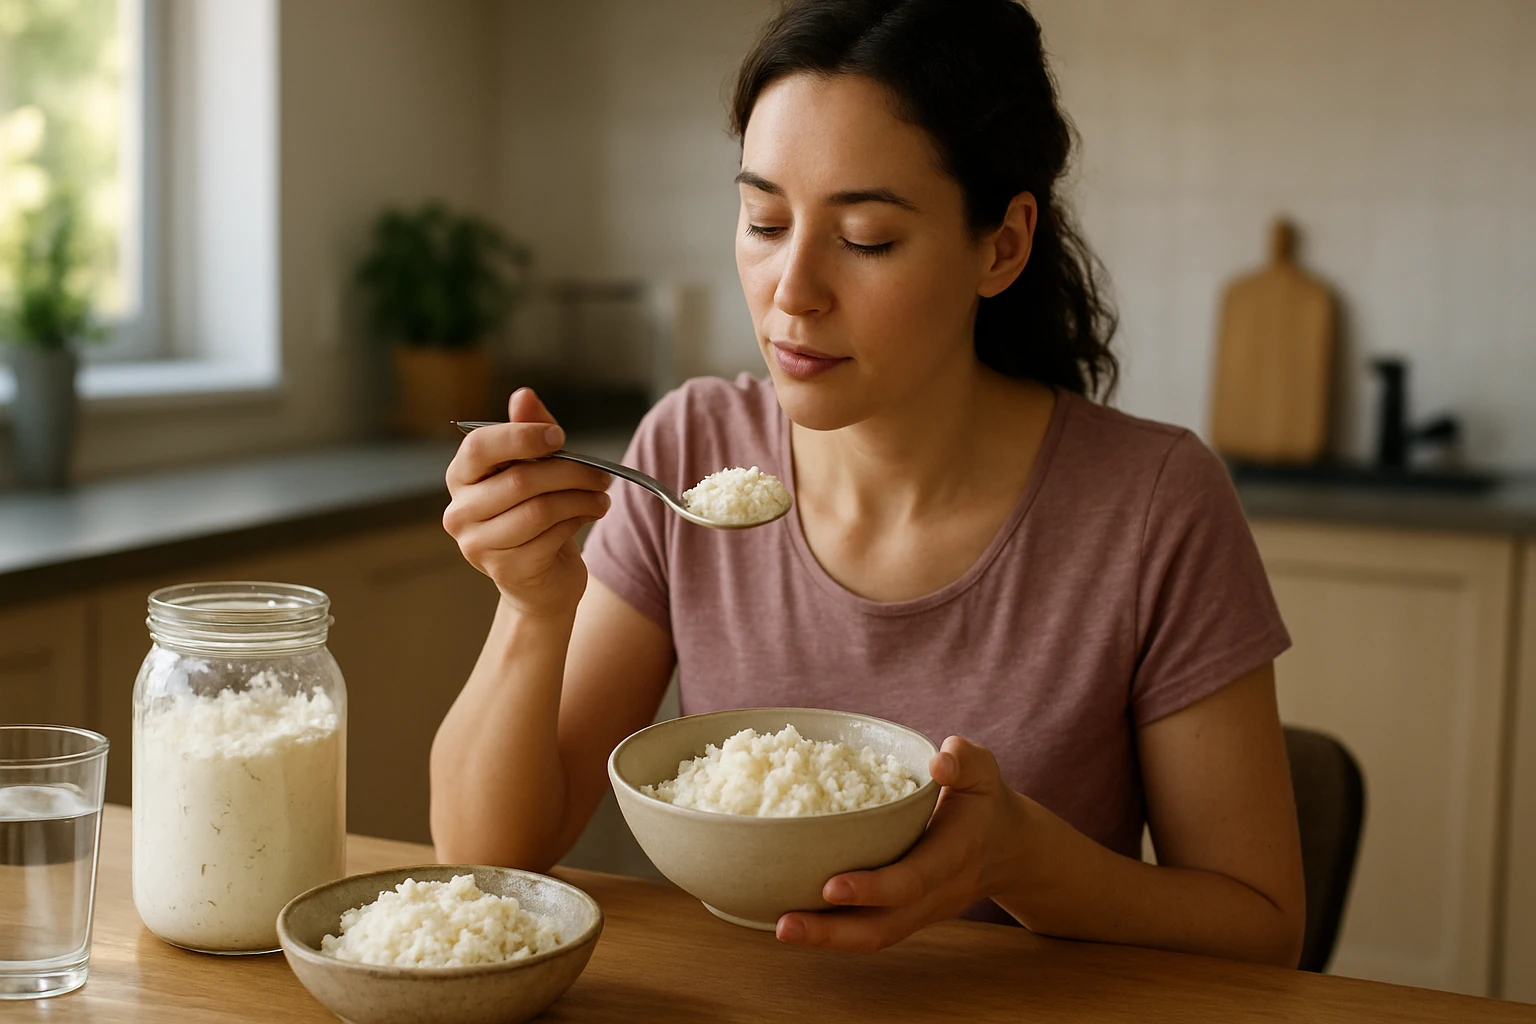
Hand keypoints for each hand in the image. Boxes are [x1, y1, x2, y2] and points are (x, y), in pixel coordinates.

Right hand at [443, 388, 611, 617]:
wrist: (541, 578)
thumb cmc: (535, 512)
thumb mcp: (535, 466)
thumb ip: (528, 430)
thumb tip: (523, 395)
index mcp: (462, 477)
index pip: (480, 446)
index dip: (522, 436)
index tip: (559, 437)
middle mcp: (460, 512)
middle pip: (520, 480)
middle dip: (570, 472)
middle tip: (602, 474)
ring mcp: (478, 544)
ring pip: (539, 509)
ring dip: (581, 499)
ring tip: (601, 496)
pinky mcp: (505, 570)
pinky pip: (550, 537)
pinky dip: (578, 522)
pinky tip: (588, 516)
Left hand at [775, 736, 1027, 952]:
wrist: (1010, 850)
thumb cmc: (985, 802)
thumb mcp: (983, 772)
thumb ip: (964, 761)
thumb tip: (938, 761)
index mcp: (953, 855)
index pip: (912, 880)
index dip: (872, 888)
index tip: (829, 887)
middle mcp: (935, 893)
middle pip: (884, 928)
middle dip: (832, 932)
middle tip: (783, 925)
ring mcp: (921, 912)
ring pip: (874, 937)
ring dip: (826, 940)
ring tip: (781, 928)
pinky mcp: (907, 916)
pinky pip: (870, 931)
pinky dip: (834, 933)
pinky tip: (795, 920)